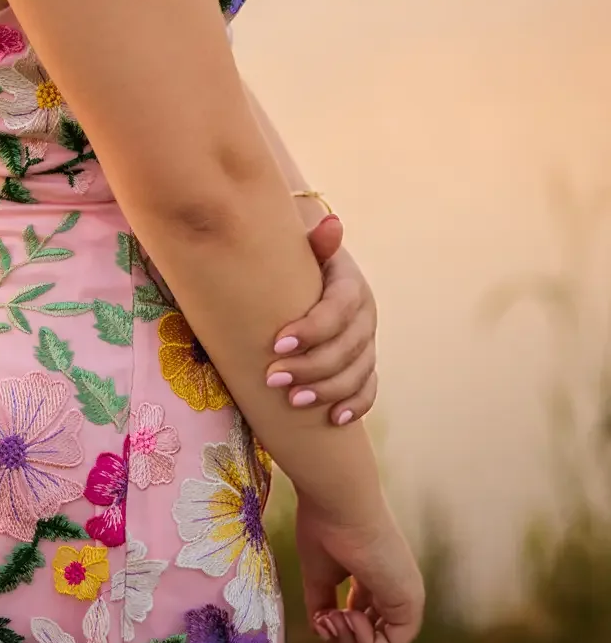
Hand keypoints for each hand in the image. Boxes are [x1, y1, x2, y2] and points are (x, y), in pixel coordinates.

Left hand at [266, 215, 378, 425]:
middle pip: (347, 347)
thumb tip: (330, 224)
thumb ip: (315, 241)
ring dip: (327, 390)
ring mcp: (368, 342)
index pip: (339, 309)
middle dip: (311, 366)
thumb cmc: (298, 262)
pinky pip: (369, 388)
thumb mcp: (304, 248)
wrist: (312, 274)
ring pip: (357, 372)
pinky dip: (355, 405)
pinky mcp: (366, 363)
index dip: (312, 329)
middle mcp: (365, 315)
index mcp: (350, 285)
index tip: (277, 343)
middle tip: (273, 377)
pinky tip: (334, 418)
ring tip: (293, 401)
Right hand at [295, 492, 423, 642]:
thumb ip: (321, 604)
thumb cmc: (326, 527)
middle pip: (372, 635)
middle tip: (324, 623)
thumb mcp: (319, 575)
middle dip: (344, 640)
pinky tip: (349, 617)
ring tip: (334, 619)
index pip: (362, 616)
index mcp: (372, 577)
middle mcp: (392, 587)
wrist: (338, 503)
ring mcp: (404, 595)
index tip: (319, 618)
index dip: (338, 626)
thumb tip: (321, 628)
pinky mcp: (410, 601)